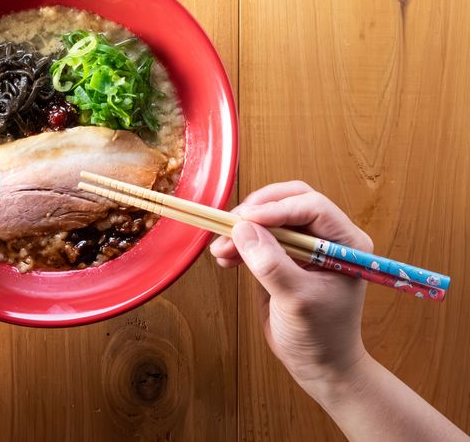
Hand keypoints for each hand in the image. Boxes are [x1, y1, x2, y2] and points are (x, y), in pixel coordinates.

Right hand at [210, 181, 372, 391]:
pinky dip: (239, 243)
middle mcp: (327, 237)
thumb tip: (243, 230)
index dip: (278, 208)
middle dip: (257, 211)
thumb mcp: (297, 301)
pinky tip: (225, 258)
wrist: (319, 365)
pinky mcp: (282, 255)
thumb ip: (271, 265)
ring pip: (269, 216)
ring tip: (220, 249)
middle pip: (289, 201)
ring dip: (242, 229)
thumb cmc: (320, 337)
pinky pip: (258, 236)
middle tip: (230, 225)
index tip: (245, 220)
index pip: (312, 207)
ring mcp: (304, 245)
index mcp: (346, 243)